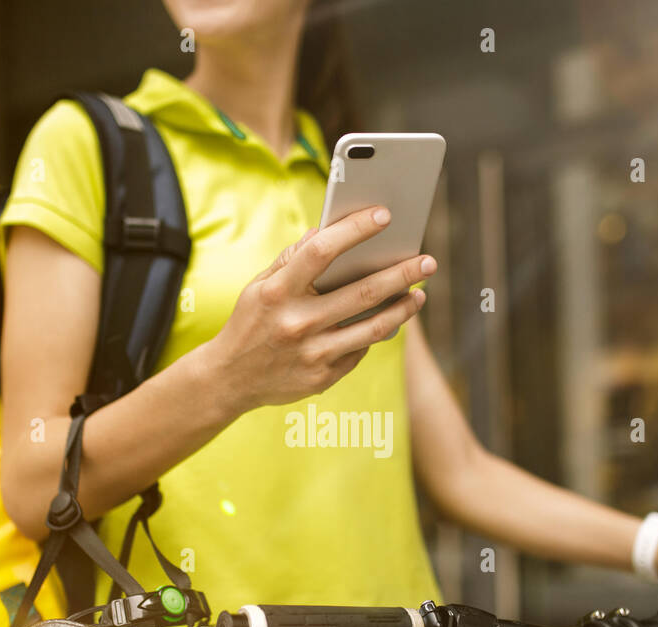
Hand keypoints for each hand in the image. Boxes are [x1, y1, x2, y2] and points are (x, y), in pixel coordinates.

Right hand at [200, 205, 434, 414]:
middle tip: (428, 262)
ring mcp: (311, 353)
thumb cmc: (251, 323)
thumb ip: (291, 259)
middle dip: (402, 273)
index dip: (355, 230)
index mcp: (277, 291)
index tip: (385, 216)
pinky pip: (360, 350)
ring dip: (403, 309)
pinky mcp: (322, 377)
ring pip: (373, 327)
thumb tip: (327, 231)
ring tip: (419, 294)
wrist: (229, 379)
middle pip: (363, 292)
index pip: (322, 251)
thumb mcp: (259, 286)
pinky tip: (389, 321)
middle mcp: (296, 322)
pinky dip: (376, 334)